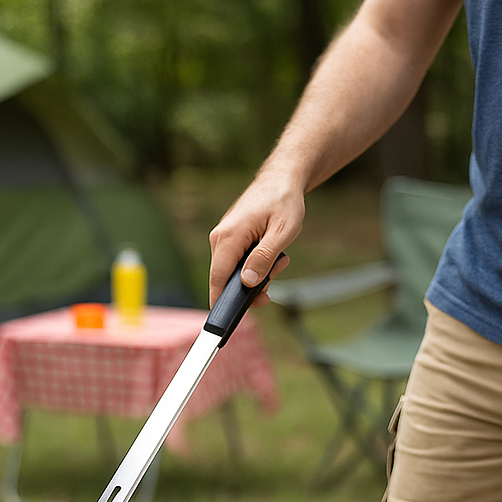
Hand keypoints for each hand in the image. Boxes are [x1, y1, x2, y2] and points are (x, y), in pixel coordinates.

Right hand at [207, 170, 301, 305]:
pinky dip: (254, 265)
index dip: (220, 303)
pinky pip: (237, 262)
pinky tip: (272, 257)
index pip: (218, 278)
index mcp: (229, 236)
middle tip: (274, 282)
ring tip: (279, 262)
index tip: (225, 323)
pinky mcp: (230, 238)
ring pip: (233, 271)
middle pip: (225, 278)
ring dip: (256, 274)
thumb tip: (247, 282)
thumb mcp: (282, 233)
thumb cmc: (284, 201)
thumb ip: (264, 258)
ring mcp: (223, 237)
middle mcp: (220, 237)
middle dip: (250, 287)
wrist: (282, 178)